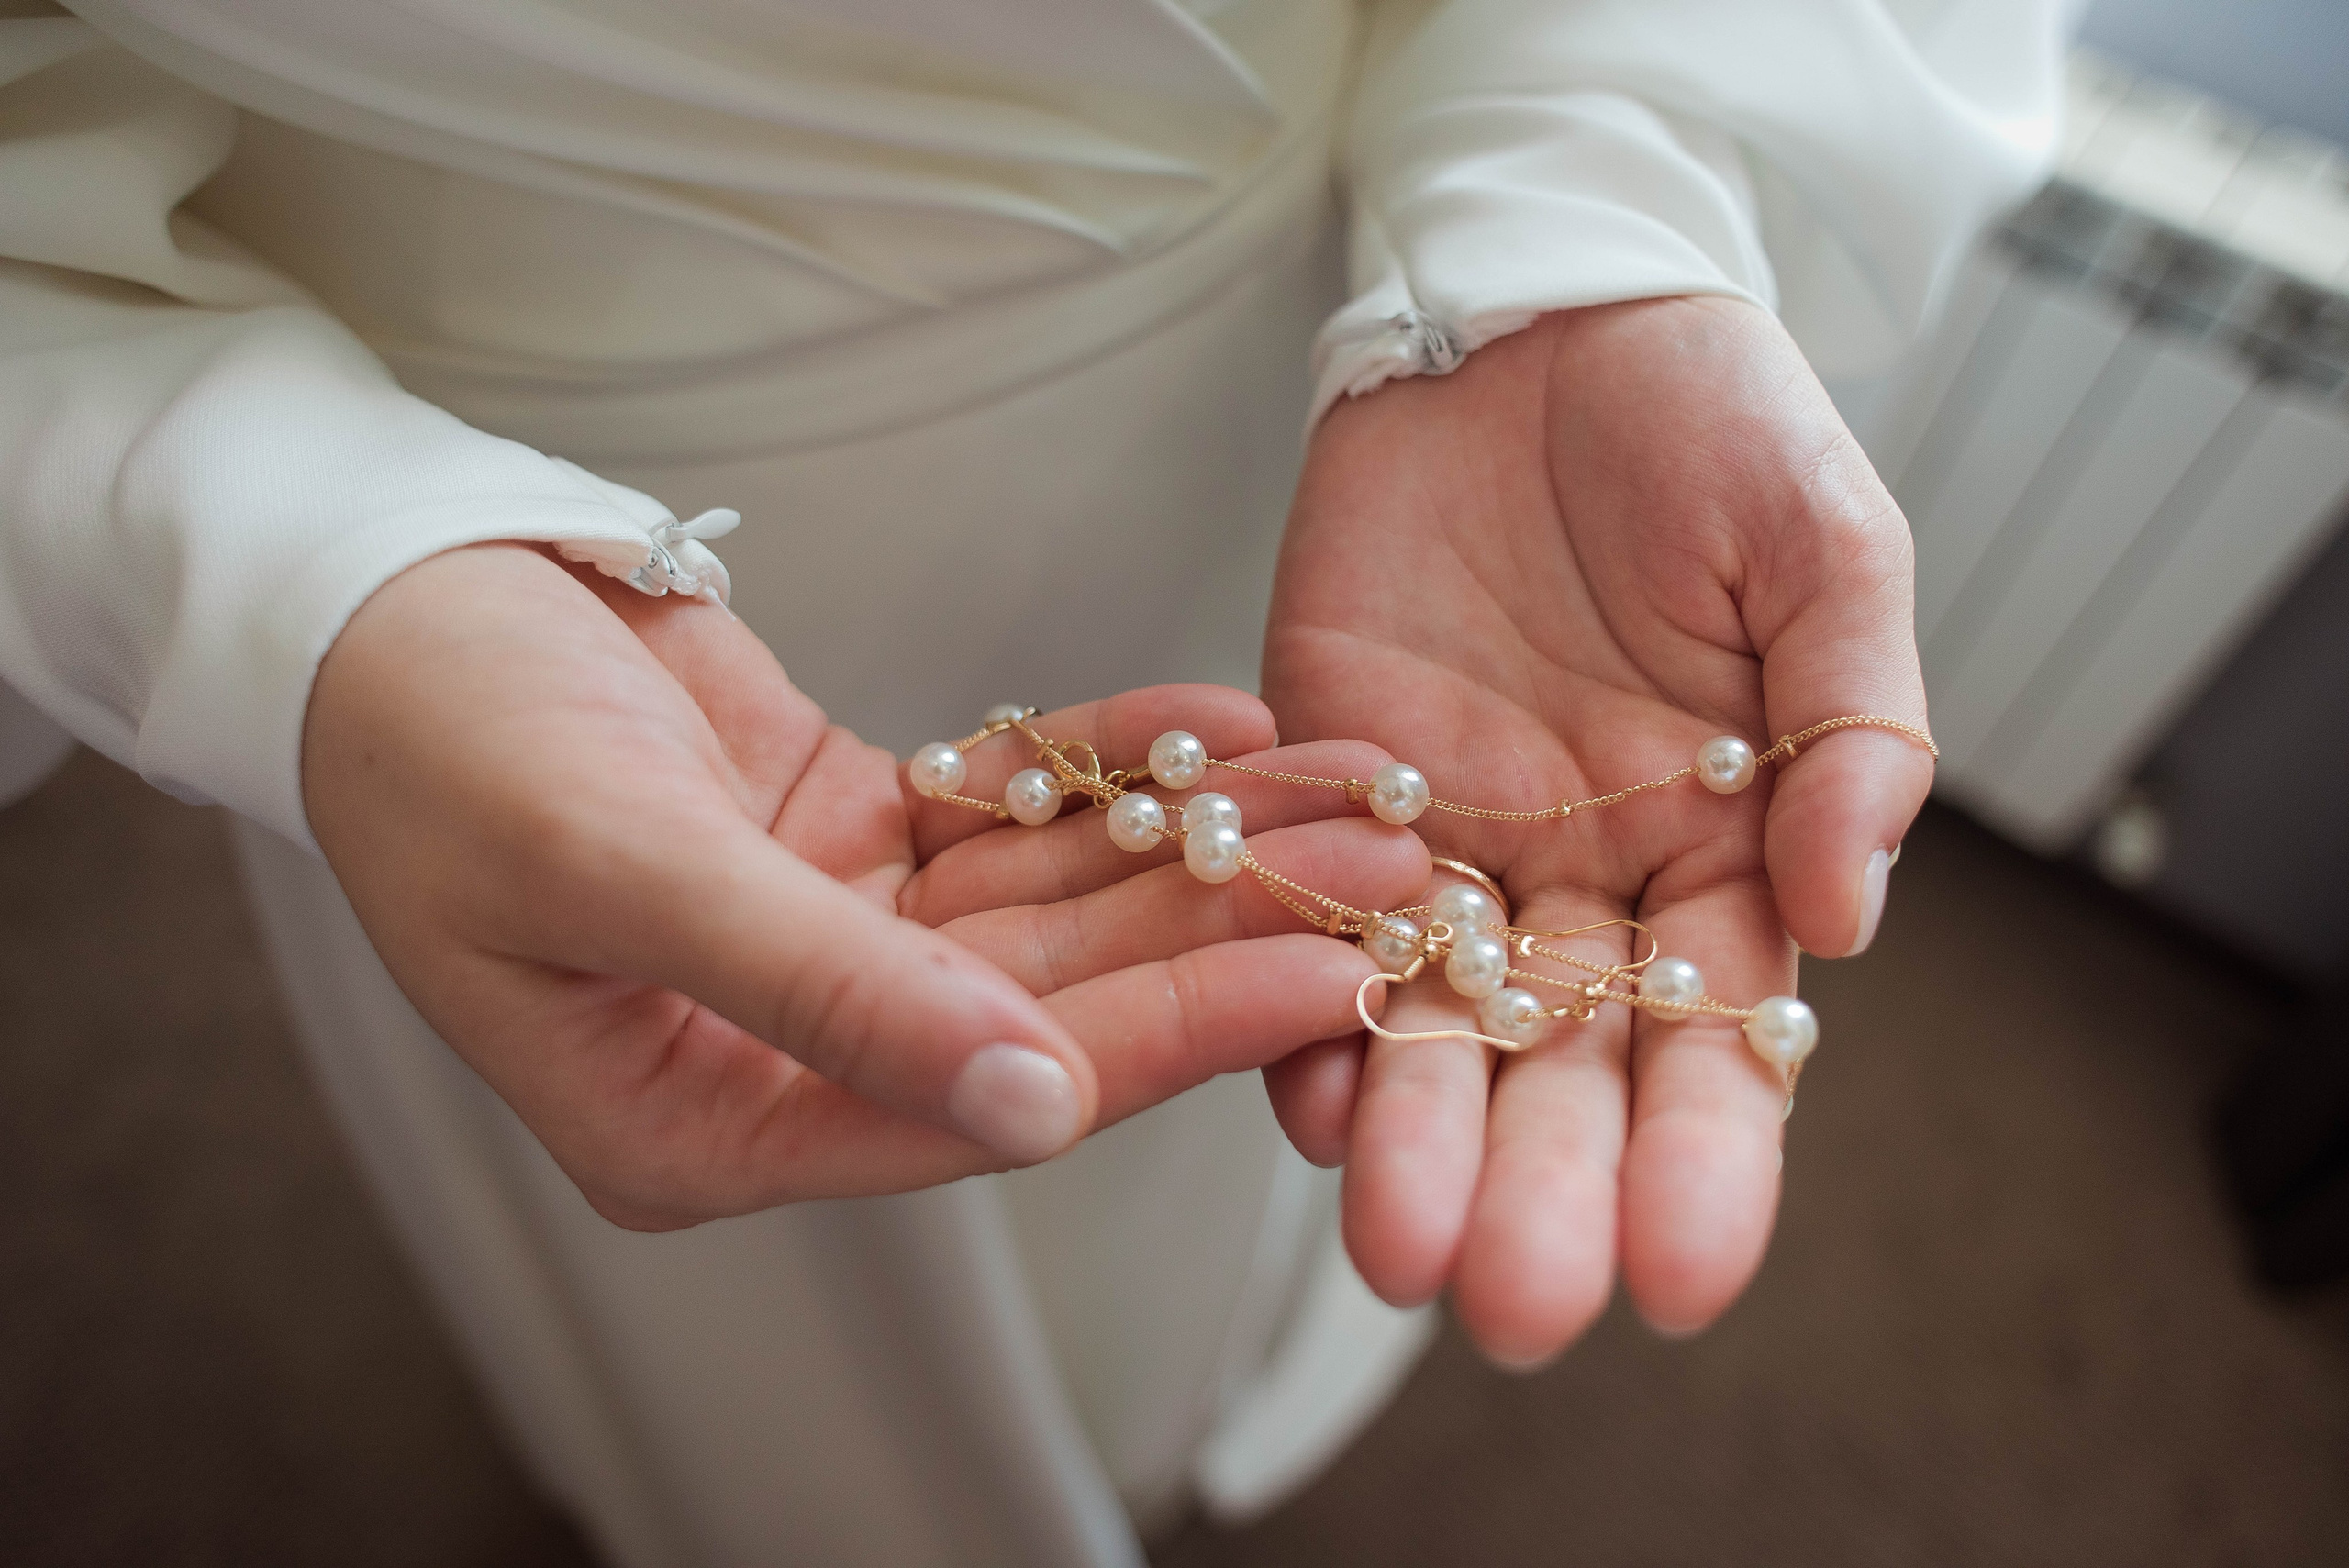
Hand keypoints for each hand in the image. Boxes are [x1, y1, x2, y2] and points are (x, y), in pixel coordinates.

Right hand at [305, 543, 1424, 1229]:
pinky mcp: (846, 840)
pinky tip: (1226, 730)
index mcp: (701, 1123)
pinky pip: (1008, 816)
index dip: (1167, 1039)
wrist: (380, 589)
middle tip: (1394, 874)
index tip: (1330, 977)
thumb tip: (1030, 1113)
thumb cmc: (441, 738)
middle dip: (1222, 932)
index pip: (981, 1097)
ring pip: (1048, 908)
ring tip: (1350, 792)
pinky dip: (1107, 769)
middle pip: (1045, 1004)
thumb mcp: (615, 867)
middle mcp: (777, 1052)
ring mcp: (821, 944)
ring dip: (1194, 845)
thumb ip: (824, 994)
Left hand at [1261, 298, 1931, 1363]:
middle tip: (1515, 1307)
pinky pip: (1305, 916)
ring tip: (1396, 1250)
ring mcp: (1447, 840)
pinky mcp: (1323, 784)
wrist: (1528, 317)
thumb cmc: (1707, 415)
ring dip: (1414, 1134)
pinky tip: (1295, 1095)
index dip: (1708, 1154)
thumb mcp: (1823, 546)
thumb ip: (1853, 727)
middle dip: (1544, 1185)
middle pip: (1567, 1065)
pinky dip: (1298, 1004)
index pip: (1723, 1033)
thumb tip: (1853, 918)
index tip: (1687, 1273)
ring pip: (1432, 1021)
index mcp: (1726, 840)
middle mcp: (1583, 874)